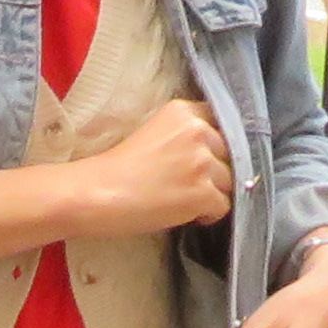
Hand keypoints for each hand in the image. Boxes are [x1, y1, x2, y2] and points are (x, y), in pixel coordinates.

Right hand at [72, 100, 237, 241]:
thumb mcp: (153, 134)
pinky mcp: (203, 193)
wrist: (97, 193)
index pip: (221, 123)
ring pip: (229, 181)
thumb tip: (212, 155)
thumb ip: (183, 136)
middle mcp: (198, 131)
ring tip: (182, 200)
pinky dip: (207, 215)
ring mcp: (203, 163)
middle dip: (214, 170)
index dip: (214, 145)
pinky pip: (223, 206)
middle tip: (185, 184)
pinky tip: (184, 214)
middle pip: (229, 154)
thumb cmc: (116, 169)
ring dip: (211, 193)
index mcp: (183, 112)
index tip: (200, 159)